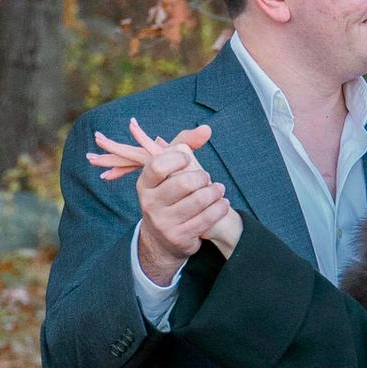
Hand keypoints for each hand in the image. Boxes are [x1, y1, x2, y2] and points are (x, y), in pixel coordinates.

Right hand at [91, 122, 239, 271]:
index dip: (178, 159)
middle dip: (203, 177)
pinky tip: (222, 204)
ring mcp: (163, 223)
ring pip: (200, 200)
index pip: (158, 166)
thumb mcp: (169, 170)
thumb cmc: (169, 194)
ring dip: (215, 192)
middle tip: (207, 179)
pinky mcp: (179, 237)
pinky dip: (220, 208)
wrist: (161, 238)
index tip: (188, 159)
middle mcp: (150, 204)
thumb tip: (206, 129)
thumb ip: (184, 144)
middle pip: (184, 183)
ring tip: (218, 190)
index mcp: (144, 184)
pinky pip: (207, 218)